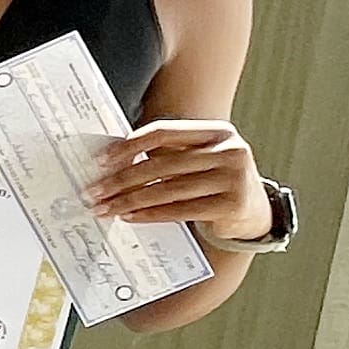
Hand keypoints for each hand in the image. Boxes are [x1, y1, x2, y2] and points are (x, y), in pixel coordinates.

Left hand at [90, 117, 267, 240]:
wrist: (253, 210)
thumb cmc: (213, 180)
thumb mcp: (197, 159)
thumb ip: (166, 155)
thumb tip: (112, 163)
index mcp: (217, 131)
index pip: (164, 132)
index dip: (130, 144)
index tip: (101, 160)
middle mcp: (229, 150)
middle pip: (162, 164)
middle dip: (122, 180)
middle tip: (95, 191)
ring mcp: (233, 178)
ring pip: (168, 190)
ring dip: (130, 200)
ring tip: (106, 207)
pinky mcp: (232, 205)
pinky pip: (181, 210)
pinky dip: (151, 214)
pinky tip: (130, 216)